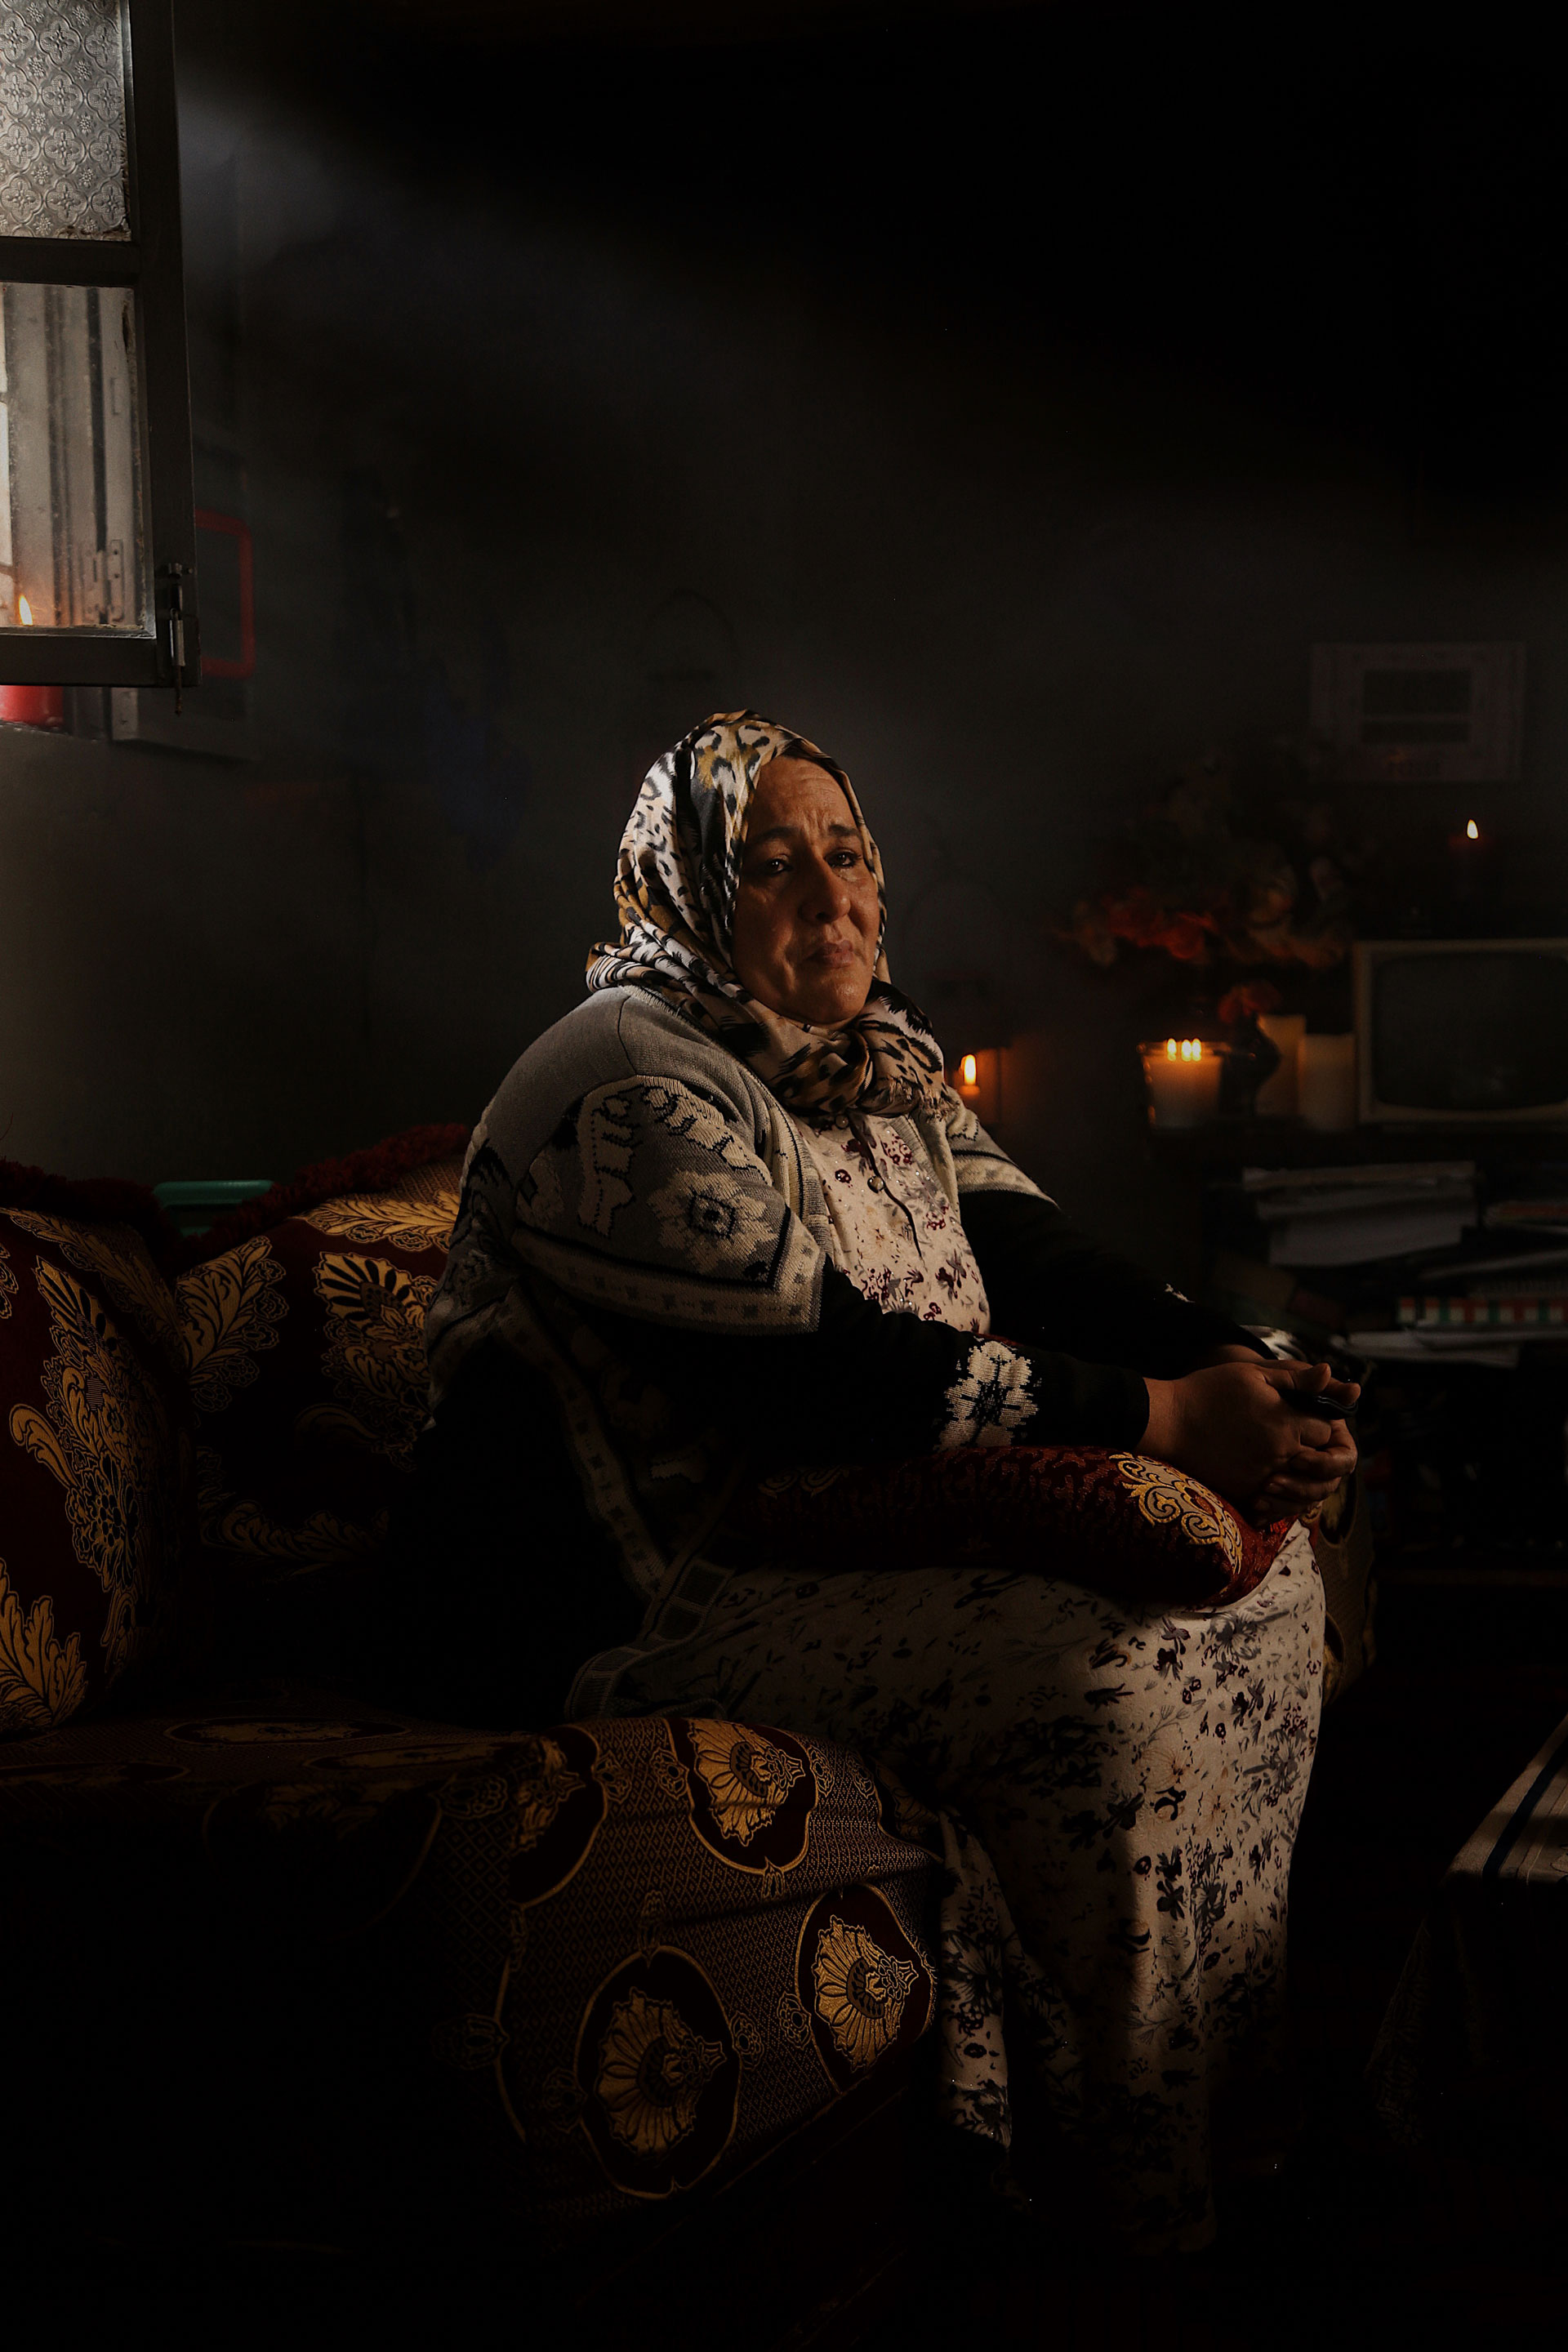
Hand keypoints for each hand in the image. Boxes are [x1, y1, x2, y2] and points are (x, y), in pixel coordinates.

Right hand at [1141, 1358, 1359, 1515]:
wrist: (1168, 1422)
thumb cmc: (1209, 1391)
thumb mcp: (1252, 1373)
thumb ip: (1295, 1377)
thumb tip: (1330, 1372)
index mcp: (1285, 1422)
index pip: (1326, 1429)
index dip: (1317, 1420)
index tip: (1302, 1414)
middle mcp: (1280, 1453)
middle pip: (1317, 1457)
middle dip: (1310, 1445)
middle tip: (1290, 1433)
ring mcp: (1262, 1476)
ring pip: (1299, 1478)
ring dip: (1294, 1466)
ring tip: (1275, 1450)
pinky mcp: (1245, 1491)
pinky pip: (1274, 1494)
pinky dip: (1273, 1483)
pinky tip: (1257, 1464)